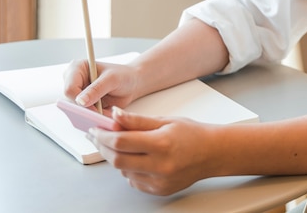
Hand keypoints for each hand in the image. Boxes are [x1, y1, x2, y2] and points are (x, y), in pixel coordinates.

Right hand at [63, 60, 139, 111]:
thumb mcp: (111, 79)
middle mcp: (74, 80)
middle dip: (85, 109)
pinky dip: (93, 117)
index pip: (69, 88)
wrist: (132, 83)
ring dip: (90, 114)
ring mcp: (78, 93)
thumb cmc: (123, 75)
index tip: (93, 106)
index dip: (79, 100)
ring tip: (104, 110)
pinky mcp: (83, 104)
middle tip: (101, 110)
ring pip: (75, 110)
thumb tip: (80, 101)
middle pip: (70, 101)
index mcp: (77, 68)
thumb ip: (96, 89)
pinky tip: (103, 113)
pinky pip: (82, 115)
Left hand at [87, 109, 214, 195]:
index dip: (103, 135)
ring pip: (123, 171)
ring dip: (115, 157)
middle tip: (97, 136)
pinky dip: (128, 168)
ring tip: (117, 144)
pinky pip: (133, 180)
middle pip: (117, 159)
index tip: (95, 129)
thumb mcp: (165, 120)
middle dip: (103, 147)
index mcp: (161, 144)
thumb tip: (114, 115)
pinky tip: (134, 157)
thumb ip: (137, 120)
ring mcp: (158, 181)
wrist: (212, 153)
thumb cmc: (192, 134)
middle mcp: (159, 166)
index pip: (122, 141)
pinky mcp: (158, 191)